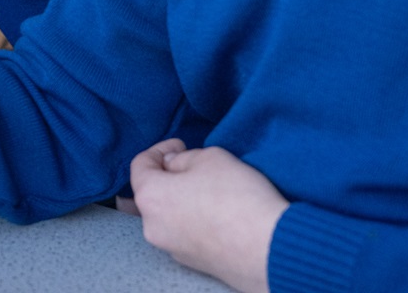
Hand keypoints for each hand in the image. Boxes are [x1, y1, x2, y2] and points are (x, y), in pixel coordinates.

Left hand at [128, 140, 288, 292]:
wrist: (267, 249)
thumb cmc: (236, 197)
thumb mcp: (210, 157)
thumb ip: (184, 157)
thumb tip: (173, 164)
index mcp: (150, 197)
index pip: (140, 165)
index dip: (159, 149)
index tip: (181, 145)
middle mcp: (153, 227)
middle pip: (153, 192)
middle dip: (170, 175)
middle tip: (195, 165)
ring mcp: (172, 248)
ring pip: (169, 215)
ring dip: (182, 199)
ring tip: (210, 189)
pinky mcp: (193, 262)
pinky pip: (185, 233)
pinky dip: (194, 220)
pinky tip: (218, 214)